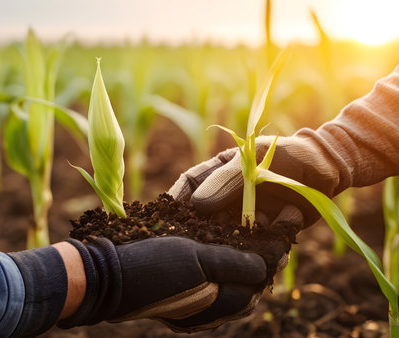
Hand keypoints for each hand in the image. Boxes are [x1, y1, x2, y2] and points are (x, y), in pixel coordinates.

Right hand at [60, 236, 266, 332]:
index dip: (274, 249)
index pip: (257, 277)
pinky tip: (222, 241)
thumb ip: (233, 263)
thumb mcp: (195, 259)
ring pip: (230, 279)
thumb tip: (264, 266)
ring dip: (244, 254)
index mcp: (215, 302)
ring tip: (254, 228)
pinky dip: (222, 259)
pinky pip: (210, 278)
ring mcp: (192, 302)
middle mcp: (207, 308)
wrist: (104, 276)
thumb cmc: (151, 264)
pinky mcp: (180, 293)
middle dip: (263, 253)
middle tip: (275, 225)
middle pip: (247, 281)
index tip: (286, 222)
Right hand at [168, 134, 342, 227]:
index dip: (176, 198)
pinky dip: (261, 245)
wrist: (327, 169)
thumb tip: (197, 204)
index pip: (191, 184)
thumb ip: (227, 181)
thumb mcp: (254, 162)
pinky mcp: (265, 233)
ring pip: (230, 234)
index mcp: (220, 174)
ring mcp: (246, 216)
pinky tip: (271, 238)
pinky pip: (255, 244)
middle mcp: (229, 197)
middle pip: (206, 216)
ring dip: (235, 240)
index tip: (165, 214)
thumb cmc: (288, 156)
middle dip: (202, 228)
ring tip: (243, 240)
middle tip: (199, 241)